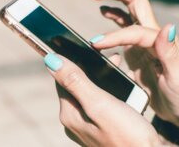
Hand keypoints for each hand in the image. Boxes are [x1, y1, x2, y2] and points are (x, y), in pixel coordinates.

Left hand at [44, 53, 162, 146]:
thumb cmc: (128, 135)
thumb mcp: (99, 103)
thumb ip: (76, 81)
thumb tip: (50, 60)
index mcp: (70, 114)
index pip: (62, 78)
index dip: (71, 58)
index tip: (81, 43)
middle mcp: (75, 122)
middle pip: (76, 84)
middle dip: (91, 67)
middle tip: (109, 54)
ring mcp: (89, 127)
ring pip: (91, 92)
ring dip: (103, 77)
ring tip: (119, 65)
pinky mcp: (104, 129)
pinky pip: (102, 103)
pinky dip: (111, 91)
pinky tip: (125, 87)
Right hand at [88, 0, 178, 132]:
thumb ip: (171, 53)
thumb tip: (168, 26)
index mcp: (161, 41)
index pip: (134, 30)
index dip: (114, 36)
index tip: (96, 45)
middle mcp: (153, 35)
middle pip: (134, 0)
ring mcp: (145, 40)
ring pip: (128, 9)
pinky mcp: (139, 48)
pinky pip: (124, 24)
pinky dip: (113, 14)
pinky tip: (103, 10)